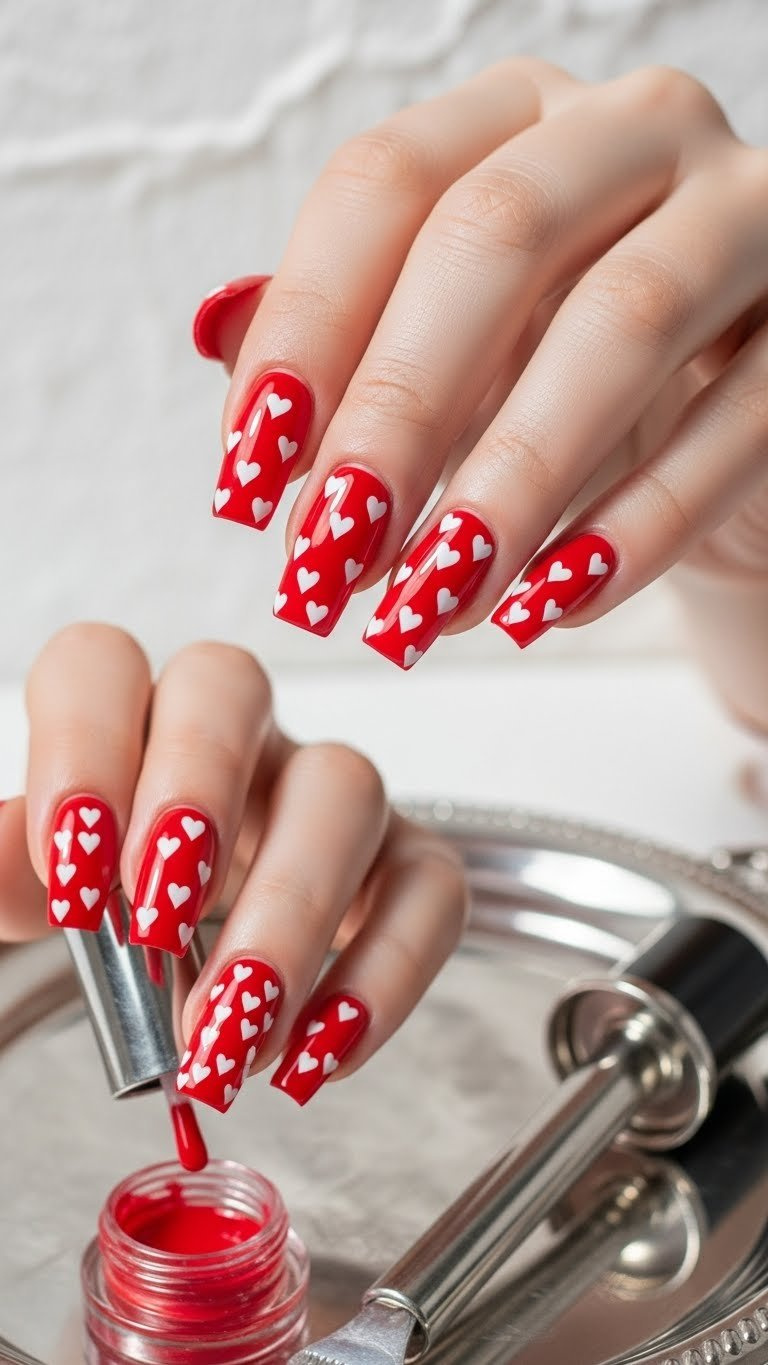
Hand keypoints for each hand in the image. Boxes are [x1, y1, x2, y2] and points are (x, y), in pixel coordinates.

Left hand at [0, 625, 464, 1109]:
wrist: (212, 966)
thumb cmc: (127, 914)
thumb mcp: (45, 898)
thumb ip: (8, 874)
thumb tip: (2, 862)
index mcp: (132, 721)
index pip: (102, 665)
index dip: (85, 747)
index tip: (73, 870)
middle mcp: (238, 733)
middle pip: (231, 687)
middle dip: (195, 793)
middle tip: (155, 926)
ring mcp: (330, 790)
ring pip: (346, 786)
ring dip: (290, 914)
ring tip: (231, 1036)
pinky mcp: (409, 863)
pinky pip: (431, 891)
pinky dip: (382, 979)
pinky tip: (313, 1058)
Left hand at [195, 58, 767, 666]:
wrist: (732, 429)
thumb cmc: (567, 391)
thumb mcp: (453, 368)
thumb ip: (353, 377)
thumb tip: (250, 441)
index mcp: (515, 121)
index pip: (386, 186)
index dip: (306, 331)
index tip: (249, 480)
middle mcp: (634, 133)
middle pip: (498, 234)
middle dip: (399, 410)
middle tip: (330, 558)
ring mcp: (747, 215)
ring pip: (624, 322)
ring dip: (511, 481)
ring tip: (430, 605)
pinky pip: (735, 423)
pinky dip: (635, 530)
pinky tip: (548, 607)